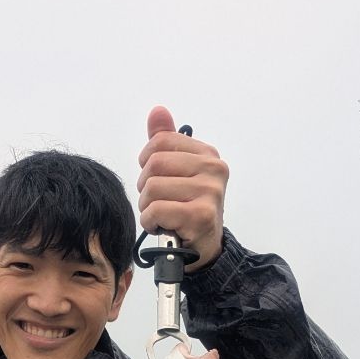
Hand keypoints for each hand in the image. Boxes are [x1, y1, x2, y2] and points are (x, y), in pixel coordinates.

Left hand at [137, 105, 229, 270]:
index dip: (147, 162)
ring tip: (161, 215)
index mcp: (207, 154)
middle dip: (145, 186)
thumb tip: (157, 111)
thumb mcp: (179, 171)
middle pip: (154, 164)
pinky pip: (156, 209)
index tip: (156, 178)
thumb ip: (166, 140)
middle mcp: (213, 169)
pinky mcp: (201, 215)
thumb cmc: (188, 207)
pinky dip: (150, 221)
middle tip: (157, 201)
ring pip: (152, 188)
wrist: (204, 247)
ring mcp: (209, 192)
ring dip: (147, 207)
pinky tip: (161, 226)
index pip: (160, 142)